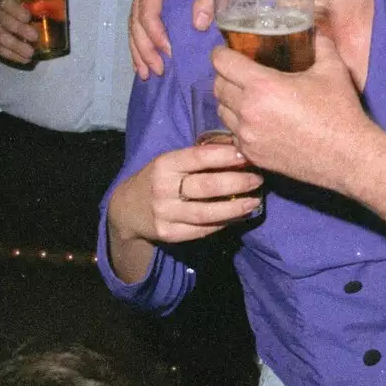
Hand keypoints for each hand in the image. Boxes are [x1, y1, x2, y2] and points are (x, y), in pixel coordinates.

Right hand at [0, 0, 38, 64]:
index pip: (7, 4)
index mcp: (3, 2)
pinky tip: (24, 59)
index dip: (17, 11)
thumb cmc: (11, 6)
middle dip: (19, 30)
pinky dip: (12, 56)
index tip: (28, 17)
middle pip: (4, 22)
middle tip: (35, 37)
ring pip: (0, 38)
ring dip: (15, 46)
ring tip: (30, 53)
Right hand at [111, 143, 263, 245]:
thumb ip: (198, 158)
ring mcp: (166, 213)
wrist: (127, 209)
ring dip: (235, 207)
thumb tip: (238, 151)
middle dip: (237, 182)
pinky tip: (239, 216)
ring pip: (206, 213)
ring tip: (254, 201)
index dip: (225, 156)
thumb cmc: (159, 178)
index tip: (247, 155)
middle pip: (207, 186)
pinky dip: (223, 223)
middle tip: (258, 179)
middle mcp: (163, 188)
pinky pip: (202, 230)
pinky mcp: (169, 234)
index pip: (199, 157)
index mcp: (165, 164)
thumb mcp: (171, 162)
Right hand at [129, 0, 211, 78]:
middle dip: (145, 49)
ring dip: (139, 52)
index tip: (169, 53)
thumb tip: (198, 24)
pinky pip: (139, 27)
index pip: (148, 12)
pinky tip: (143, 63)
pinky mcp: (149, 3)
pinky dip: (140, 45)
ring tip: (146, 74)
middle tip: (157, 71)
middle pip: (136, 23)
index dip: (155, 35)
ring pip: (134, 28)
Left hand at [212, 35, 385, 193]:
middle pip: (217, 86)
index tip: (225, 50)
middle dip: (224, 75)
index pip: (223, 63)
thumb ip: (320, 45)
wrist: (347, 156)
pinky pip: (233, 134)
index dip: (221, 53)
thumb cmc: (340, 112)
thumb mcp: (333, 69)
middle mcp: (248, 111)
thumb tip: (315, 33)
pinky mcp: (253, 155)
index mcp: (263, 86)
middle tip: (237, 70)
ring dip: (228, 100)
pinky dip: (238, 123)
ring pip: (221, 111)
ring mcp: (248, 136)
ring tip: (244, 94)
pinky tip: (255, 119)